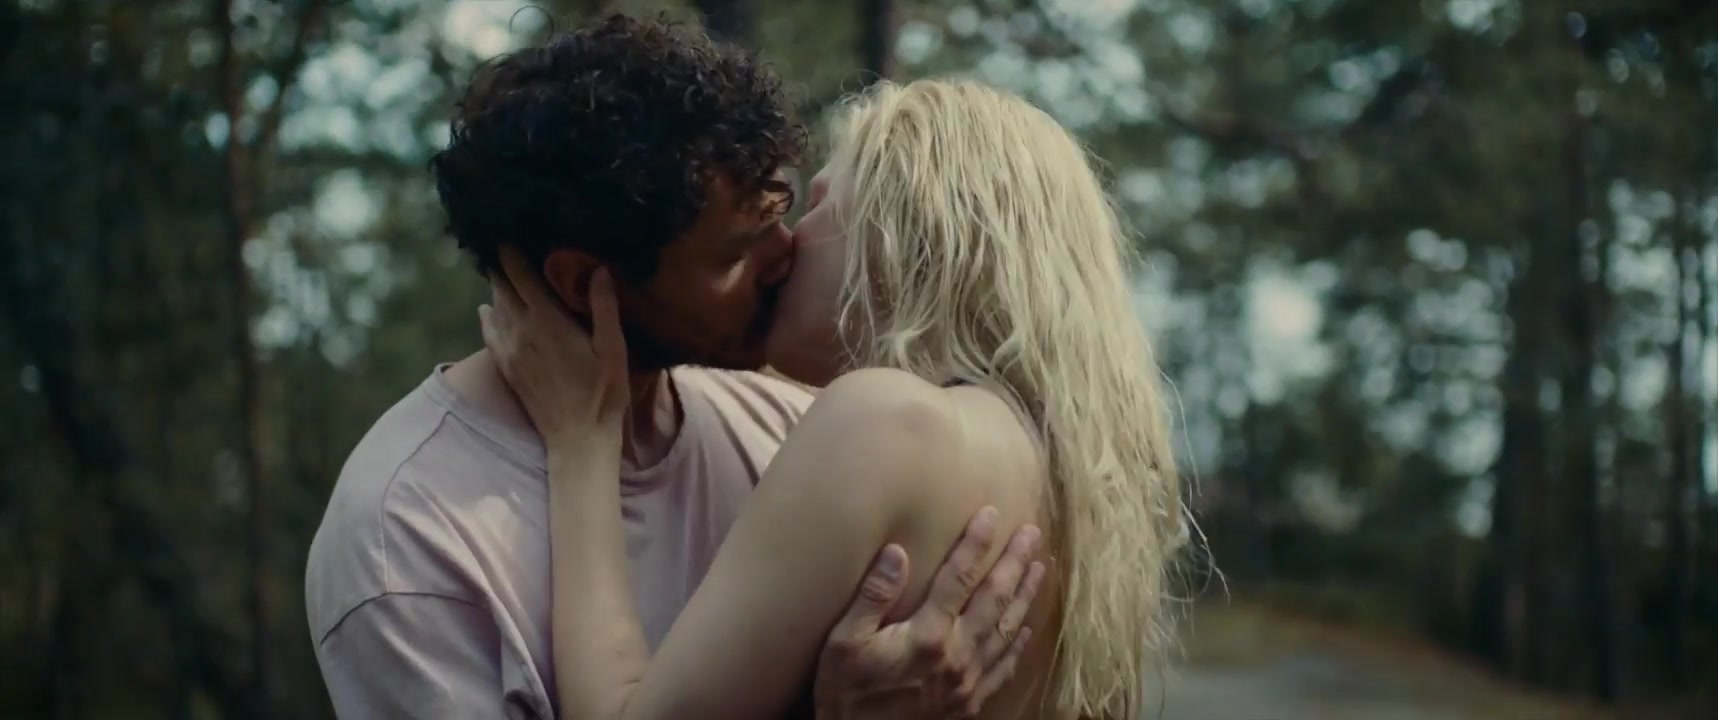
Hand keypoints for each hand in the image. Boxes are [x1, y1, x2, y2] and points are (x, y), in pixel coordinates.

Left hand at [479, 246, 629, 447]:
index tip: (512, 230)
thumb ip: (603, 306)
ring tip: (506, 273)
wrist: (577, 439)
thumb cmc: (603, 394)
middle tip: (511, 247)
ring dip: (499, 288)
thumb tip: (598, 268)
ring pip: (494, 306)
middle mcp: (520, 330)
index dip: (511, 249)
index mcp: (547, 319)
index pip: (518, 272)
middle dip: (504, 264)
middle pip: (501, 284)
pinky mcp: (506, 367)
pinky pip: (488, 332)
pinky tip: (490, 308)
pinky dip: (489, 314)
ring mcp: (509, 349)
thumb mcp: (613, 348)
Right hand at [812, 507, 1046, 718]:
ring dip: (1025, 596)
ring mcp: (967, 681)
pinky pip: (1002, 668)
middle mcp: (956, 655)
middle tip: (1032, 534)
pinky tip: (1025, 628)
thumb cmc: (846, 694)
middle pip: (994, 599)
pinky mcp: (968, 702)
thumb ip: (873, 597)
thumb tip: (896, 552)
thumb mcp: (844, 643)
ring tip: (1040, 568)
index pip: (959, 577)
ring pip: (1005, 629)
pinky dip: (1016, 645)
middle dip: (1014, 562)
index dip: (976, 543)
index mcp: (928, 635)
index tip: (992, 513)